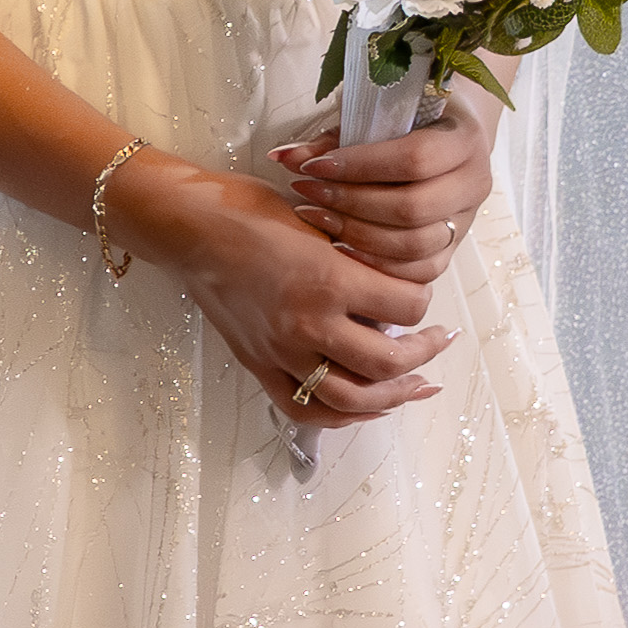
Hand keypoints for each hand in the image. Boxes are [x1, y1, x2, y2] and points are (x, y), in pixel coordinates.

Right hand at [119, 155, 451, 423]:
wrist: (189, 227)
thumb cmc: (249, 211)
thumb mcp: (318, 220)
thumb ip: (357, 259)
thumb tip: (395, 289)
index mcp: (328, 278)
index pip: (407, 307)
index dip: (425, 300)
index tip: (423, 293)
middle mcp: (308, 323)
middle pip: (389, 362)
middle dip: (424, 353)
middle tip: (438, 340)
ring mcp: (281, 352)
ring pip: (353, 398)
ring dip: (393, 395)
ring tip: (416, 383)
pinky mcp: (260, 366)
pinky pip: (306, 409)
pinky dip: (343, 416)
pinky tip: (368, 406)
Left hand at [273, 77, 498, 295]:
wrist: (445, 138)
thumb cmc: (404, 122)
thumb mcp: (373, 118)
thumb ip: (332, 139)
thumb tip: (283, 157)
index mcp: (465, 139)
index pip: (415, 159)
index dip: (360, 166)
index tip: (313, 166)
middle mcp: (474, 183)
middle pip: (413, 209)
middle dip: (352, 204)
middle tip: (308, 193)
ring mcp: (466, 221)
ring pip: (415, 246)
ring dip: (357, 236)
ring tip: (316, 218)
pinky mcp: (452, 250)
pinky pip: (417, 272)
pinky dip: (375, 264)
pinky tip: (339, 248)